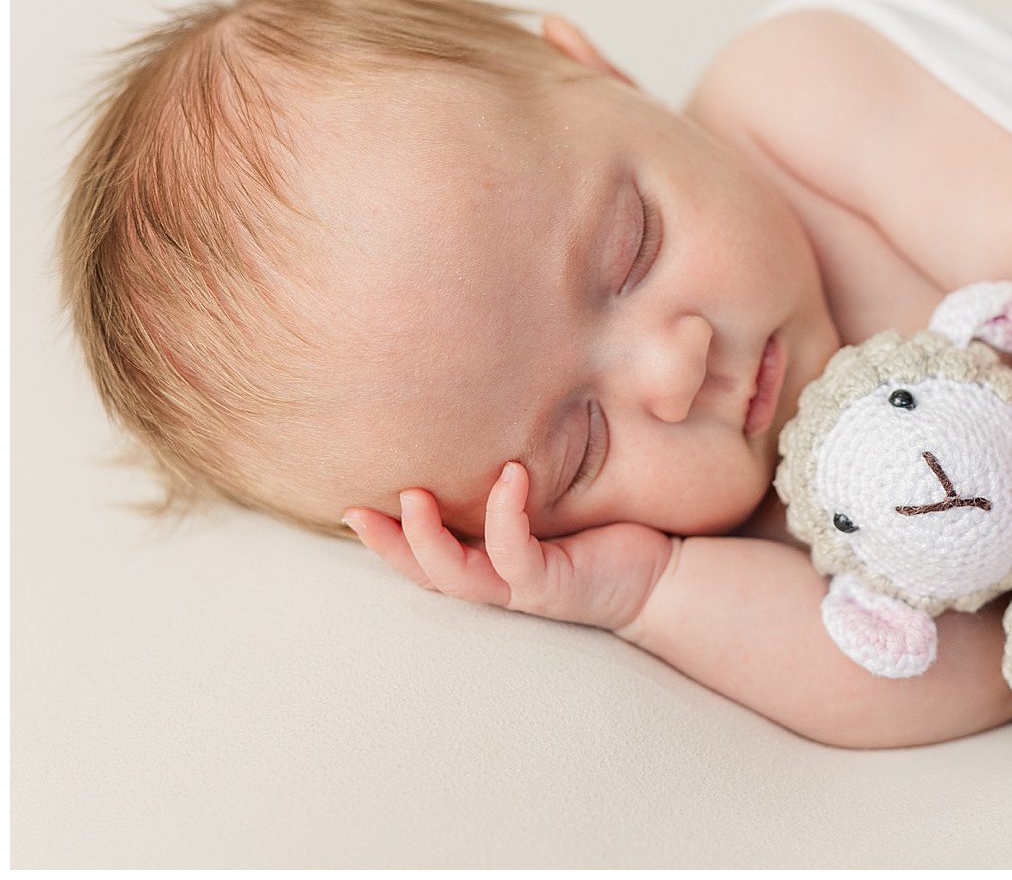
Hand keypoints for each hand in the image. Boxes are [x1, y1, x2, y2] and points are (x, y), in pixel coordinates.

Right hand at [342, 461, 673, 635]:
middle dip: (387, 546)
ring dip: (428, 538)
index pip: (421, 557)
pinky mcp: (552, 583)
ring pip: (456, 574)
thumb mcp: (550, 506)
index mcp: (486, 563)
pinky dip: (506, 513)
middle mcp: (495, 582)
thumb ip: (513, 485)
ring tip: (414, 495)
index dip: (383, 538)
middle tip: (354, 511)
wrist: (659, 578)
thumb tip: (491, 429)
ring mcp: (520, 587)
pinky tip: (510, 475)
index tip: (348, 506)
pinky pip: (516, 551)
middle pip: (424, 573)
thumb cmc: (601, 535)